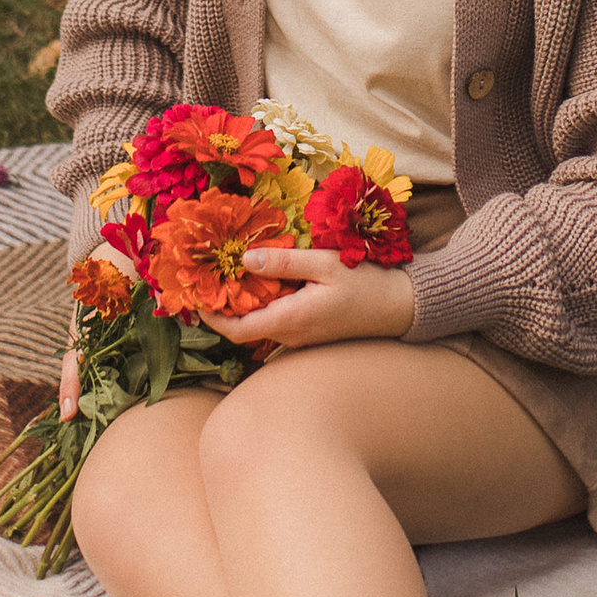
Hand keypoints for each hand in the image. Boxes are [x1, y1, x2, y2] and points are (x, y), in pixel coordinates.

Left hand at [200, 239, 417, 354]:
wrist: (404, 308)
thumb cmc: (369, 284)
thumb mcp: (327, 264)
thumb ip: (286, 263)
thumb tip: (245, 259)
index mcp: (291, 321)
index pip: (236, 330)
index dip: (209, 316)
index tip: (192, 294)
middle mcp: (291, 335)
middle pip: (242, 328)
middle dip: (220, 304)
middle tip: (204, 274)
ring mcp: (300, 336)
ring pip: (258, 324)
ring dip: (240, 302)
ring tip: (225, 270)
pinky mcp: (310, 330)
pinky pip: (275, 320)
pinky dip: (260, 303)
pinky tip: (259, 278)